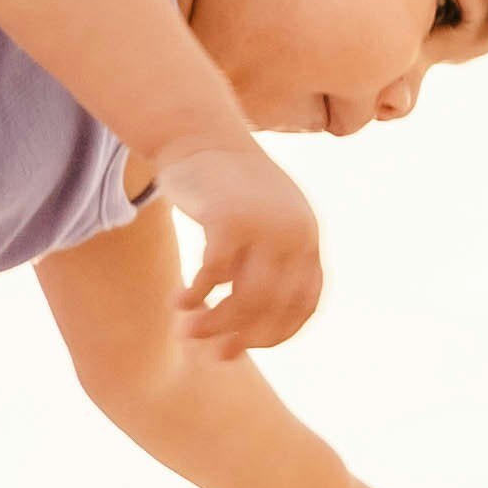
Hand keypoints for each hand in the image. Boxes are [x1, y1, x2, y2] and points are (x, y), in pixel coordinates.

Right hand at [153, 136, 321, 359]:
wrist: (202, 133)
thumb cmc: (227, 187)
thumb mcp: (262, 222)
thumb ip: (268, 265)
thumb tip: (252, 328)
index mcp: (308, 237)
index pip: (303, 304)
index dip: (276, 334)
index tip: (246, 347)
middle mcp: (295, 233)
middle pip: (273, 309)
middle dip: (241, 338)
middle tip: (214, 354)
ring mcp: (265, 226)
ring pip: (244, 300)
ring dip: (214, 324)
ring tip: (188, 332)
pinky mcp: (229, 219)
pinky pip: (213, 277)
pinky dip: (195, 296)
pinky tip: (179, 303)